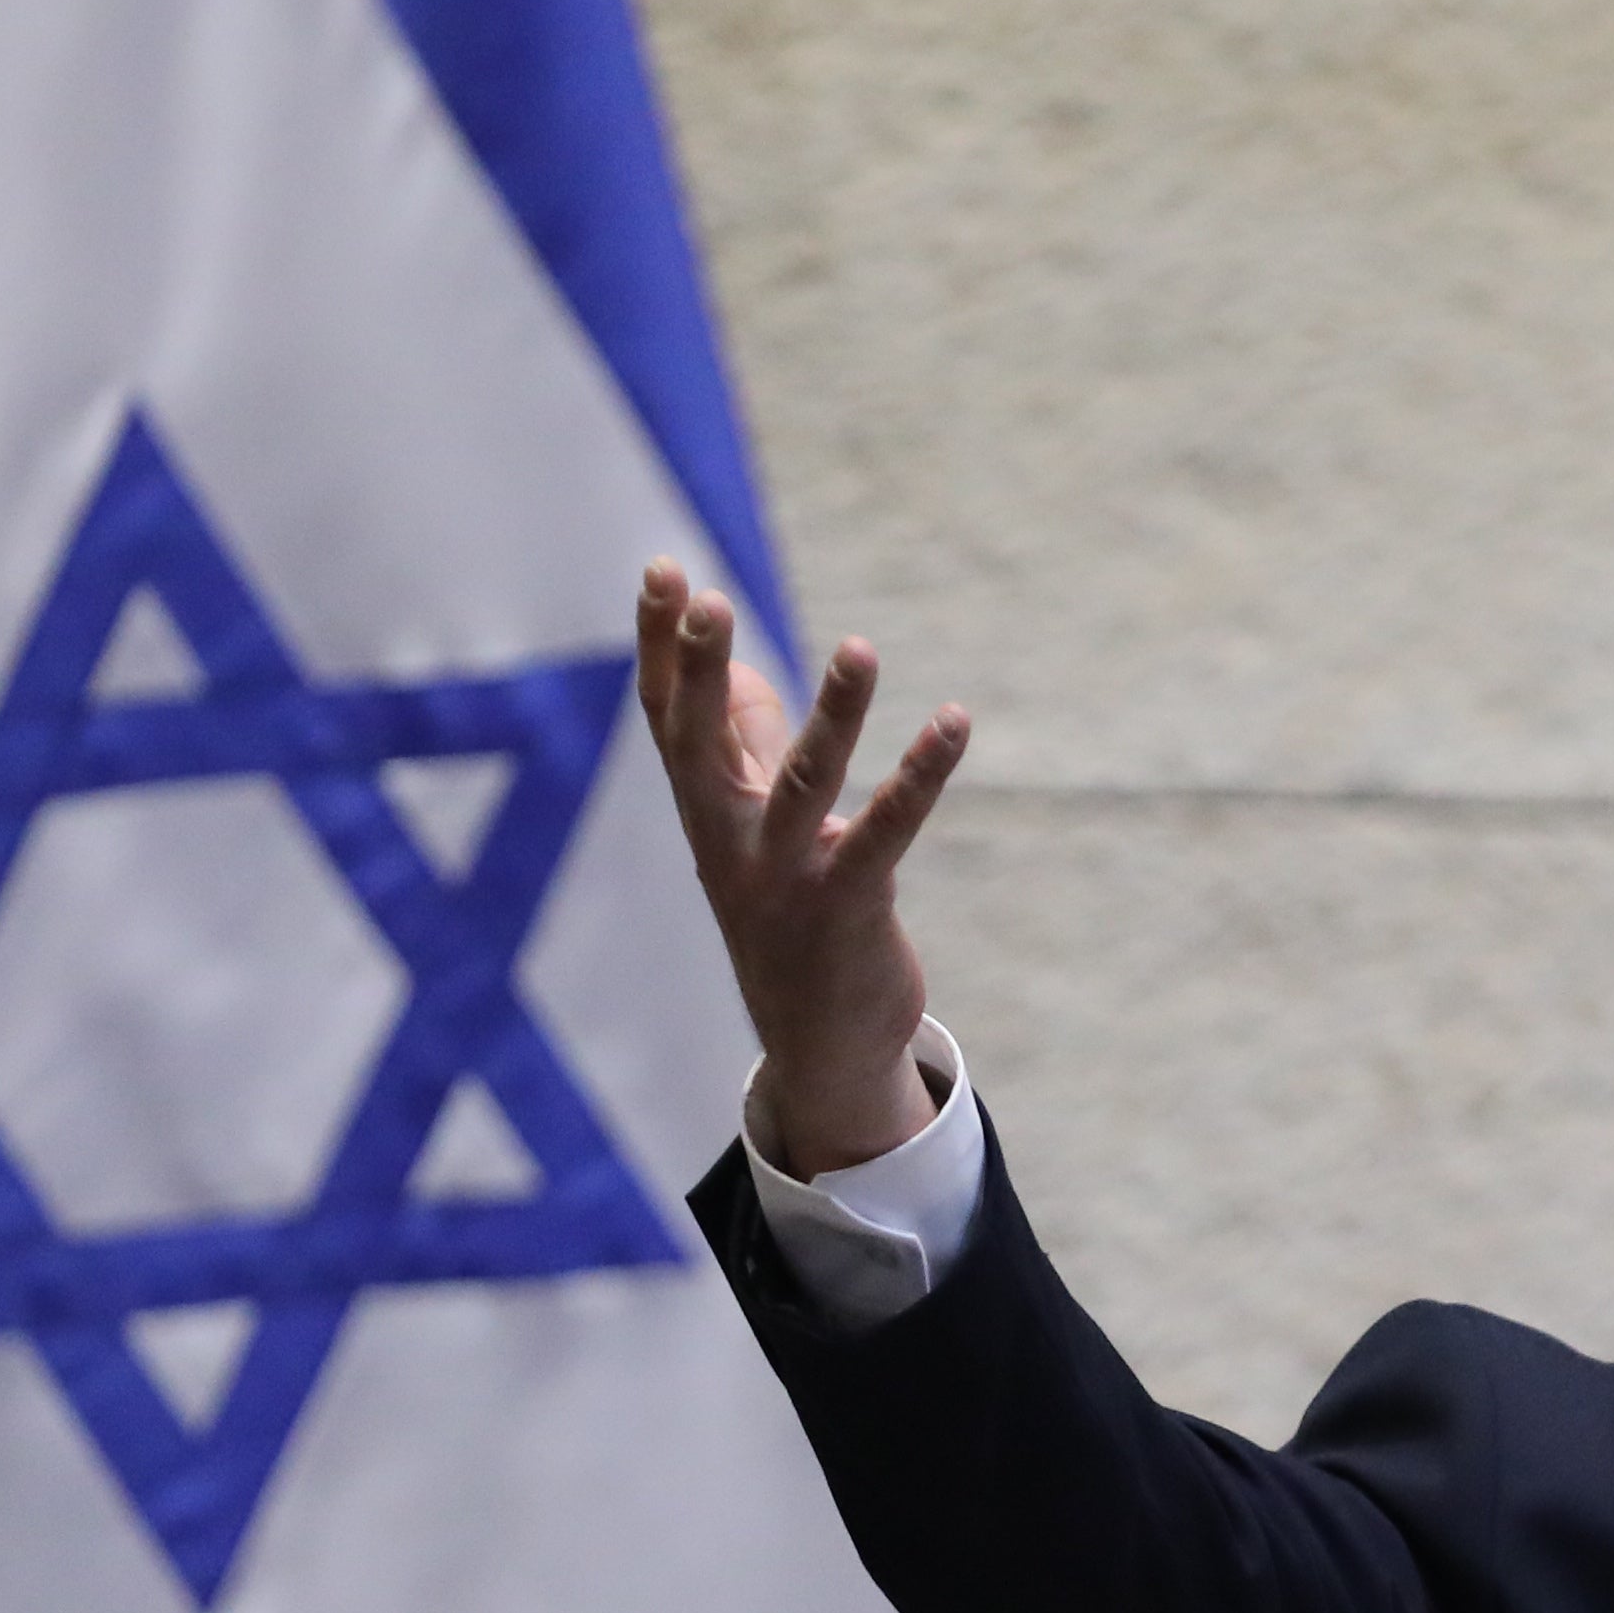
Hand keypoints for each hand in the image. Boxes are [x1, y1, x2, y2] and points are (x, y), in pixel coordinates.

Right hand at [629, 566, 968, 1176]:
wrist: (819, 1043)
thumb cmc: (789, 913)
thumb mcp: (754, 826)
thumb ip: (745, 747)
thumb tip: (733, 670)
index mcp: (705, 811)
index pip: (668, 716)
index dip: (660, 645)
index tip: (662, 568)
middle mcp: (730, 842)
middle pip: (702, 748)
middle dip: (700, 674)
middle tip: (708, 599)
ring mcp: (785, 878)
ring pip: (807, 786)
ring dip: (834, 716)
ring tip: (861, 649)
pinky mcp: (849, 907)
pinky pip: (887, 832)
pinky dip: (921, 776)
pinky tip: (953, 720)